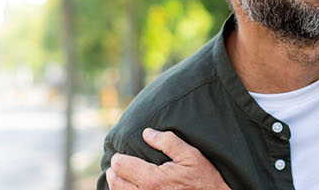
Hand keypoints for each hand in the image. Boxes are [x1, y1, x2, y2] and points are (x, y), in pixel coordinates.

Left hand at [105, 128, 230, 189]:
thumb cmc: (204, 180)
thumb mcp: (191, 156)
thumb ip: (167, 141)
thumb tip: (146, 133)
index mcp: (152, 179)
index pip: (120, 165)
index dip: (119, 156)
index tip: (123, 154)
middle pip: (114, 181)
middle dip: (115, 170)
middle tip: (121, 164)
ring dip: (118, 184)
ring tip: (124, 176)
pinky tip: (133, 187)